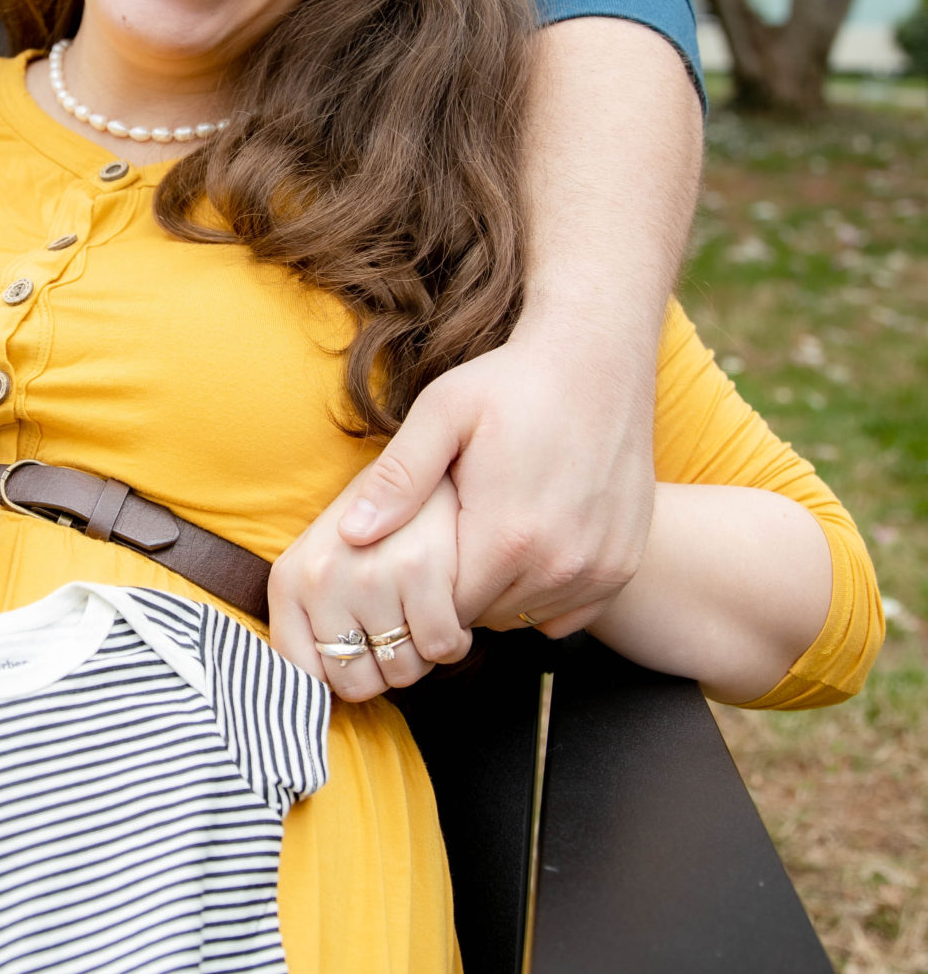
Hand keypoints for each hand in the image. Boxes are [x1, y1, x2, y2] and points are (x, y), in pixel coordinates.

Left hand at [271, 475, 468, 698]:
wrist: (442, 433)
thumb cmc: (386, 505)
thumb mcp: (327, 547)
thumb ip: (312, 612)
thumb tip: (315, 684)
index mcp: (290, 579)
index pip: (302, 674)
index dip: (338, 680)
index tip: (362, 660)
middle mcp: (320, 578)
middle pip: (355, 683)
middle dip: (383, 669)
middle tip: (399, 630)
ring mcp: (369, 574)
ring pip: (404, 671)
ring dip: (421, 655)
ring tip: (424, 613)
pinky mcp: (421, 568)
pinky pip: (442, 646)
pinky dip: (454, 639)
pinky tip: (450, 608)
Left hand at [337, 315, 658, 635]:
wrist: (597, 356)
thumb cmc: (511, 381)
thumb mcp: (442, 414)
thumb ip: (397, 479)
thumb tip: (351, 535)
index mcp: (507, 537)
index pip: (443, 610)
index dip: (420, 588)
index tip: (414, 552)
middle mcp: (559, 565)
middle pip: (484, 617)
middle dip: (458, 589)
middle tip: (449, 536)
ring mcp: (599, 568)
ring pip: (526, 616)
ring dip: (501, 592)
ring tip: (487, 536)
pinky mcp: (622, 563)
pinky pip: (570, 612)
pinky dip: (546, 594)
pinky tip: (530, 549)